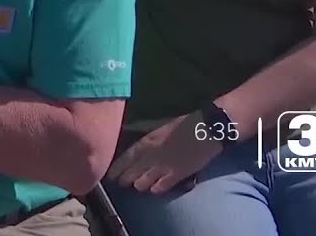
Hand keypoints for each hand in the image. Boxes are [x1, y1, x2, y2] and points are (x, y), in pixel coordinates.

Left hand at [106, 113, 222, 194]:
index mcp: (146, 142)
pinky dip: (156, 189)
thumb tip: (137, 153)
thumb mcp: (159, 131)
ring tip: (138, 185)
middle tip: (120, 184)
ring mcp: (163, 166)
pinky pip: (161, 187)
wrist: (206, 129)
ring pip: (142, 183)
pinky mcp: (177, 175)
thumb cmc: (183, 126)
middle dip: (124, 179)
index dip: (116, 169)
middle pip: (130, 173)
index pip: (125, 159)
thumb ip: (147, 143)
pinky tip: (154, 189)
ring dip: (140, 185)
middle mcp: (151, 156)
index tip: (110, 176)